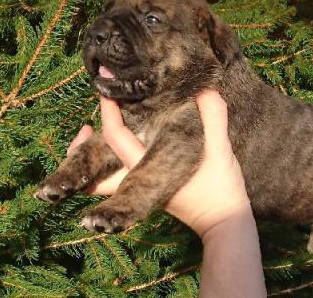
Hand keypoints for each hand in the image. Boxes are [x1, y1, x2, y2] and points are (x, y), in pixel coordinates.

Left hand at [66, 90, 250, 237]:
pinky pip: (126, 173)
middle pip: (99, 166)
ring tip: (97, 135)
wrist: (225, 224)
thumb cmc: (219, 190)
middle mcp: (139, 180)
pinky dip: (120, 158)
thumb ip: (213, 119)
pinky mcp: (153, 191)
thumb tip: (206, 89)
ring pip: (109, 173)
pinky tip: (133, 146)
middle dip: (87, 145)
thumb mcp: (220, 150)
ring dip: (100, 154)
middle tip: (87, 122)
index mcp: (148, 168)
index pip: (117, 137)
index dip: (109, 113)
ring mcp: (144, 188)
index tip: (106, 90)